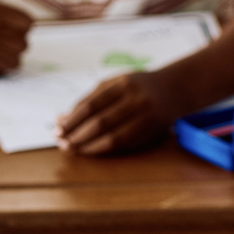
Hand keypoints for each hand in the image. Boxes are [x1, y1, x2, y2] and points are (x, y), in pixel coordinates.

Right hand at [0, 0, 31, 76]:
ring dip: (6, 59)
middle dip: (14, 45)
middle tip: (1, 44)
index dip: (22, 28)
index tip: (16, 31)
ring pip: (15, 60)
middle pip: (22, 43)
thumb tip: (28, 28)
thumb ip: (2, 16)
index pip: (27, 23)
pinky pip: (0, 71)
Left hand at [57, 69, 192, 155]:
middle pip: (99, 122)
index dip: (72, 119)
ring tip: (71, 148)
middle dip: (76, 135)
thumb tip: (62, 119)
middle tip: (61, 142)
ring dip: (87, 145)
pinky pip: (122, 144)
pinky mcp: (150, 131)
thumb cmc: (139, 85)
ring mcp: (145, 116)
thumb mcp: (116, 83)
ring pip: (110, 137)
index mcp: (124, 83)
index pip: (91, 104)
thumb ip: (91, 98)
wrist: (176, 88)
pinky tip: (89, 150)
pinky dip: (102, 149)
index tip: (57, 128)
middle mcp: (136, 99)